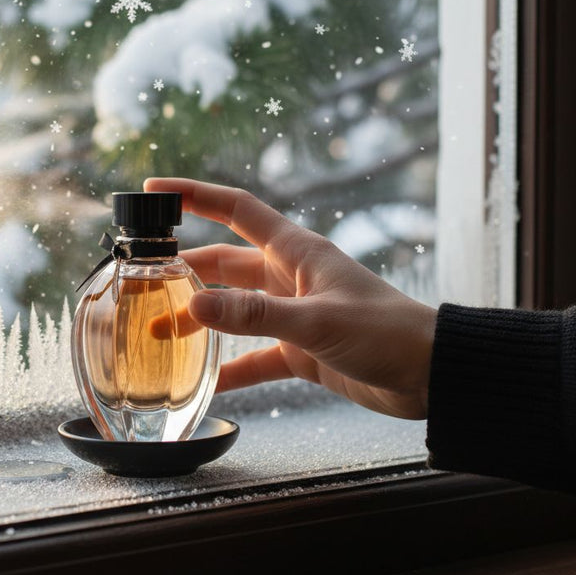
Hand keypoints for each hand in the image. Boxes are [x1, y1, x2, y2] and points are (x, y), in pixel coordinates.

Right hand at [143, 177, 436, 419]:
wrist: (431, 374)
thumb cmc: (386, 333)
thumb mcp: (316, 321)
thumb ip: (254, 315)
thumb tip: (193, 305)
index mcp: (296, 252)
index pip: (237, 209)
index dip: (196, 195)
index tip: (156, 190)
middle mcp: (290, 277)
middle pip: (225, 264)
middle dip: (185, 270)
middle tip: (144, 281)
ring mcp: (293, 314)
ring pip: (233, 310)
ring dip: (200, 320)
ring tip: (161, 333)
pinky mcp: (301, 351)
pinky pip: (253, 358)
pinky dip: (229, 370)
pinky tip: (203, 385)